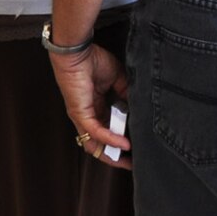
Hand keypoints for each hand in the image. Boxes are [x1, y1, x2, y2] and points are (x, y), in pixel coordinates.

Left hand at [50, 42, 131, 170]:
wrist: (78, 52)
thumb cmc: (93, 61)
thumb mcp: (118, 79)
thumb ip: (127, 93)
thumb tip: (138, 106)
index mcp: (96, 108)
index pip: (109, 131)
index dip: (121, 141)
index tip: (138, 148)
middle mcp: (88, 116)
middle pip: (99, 144)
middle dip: (116, 157)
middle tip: (133, 164)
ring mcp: (82, 117)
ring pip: (94, 144)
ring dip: (111, 154)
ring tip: (128, 162)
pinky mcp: (80, 113)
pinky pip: (95, 131)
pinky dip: (110, 138)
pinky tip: (124, 143)